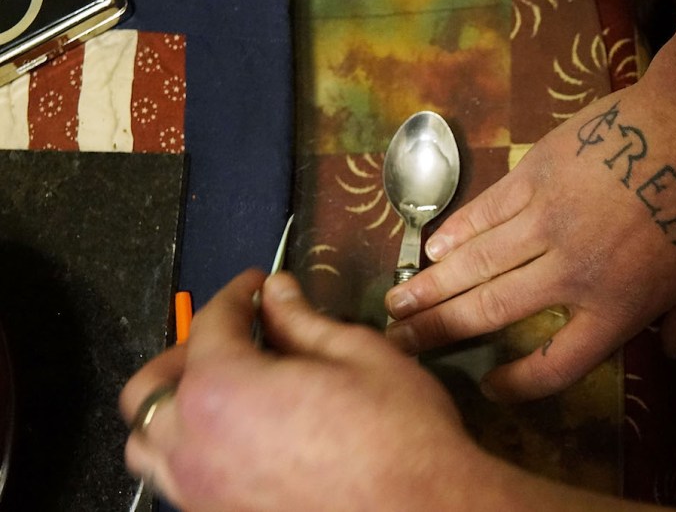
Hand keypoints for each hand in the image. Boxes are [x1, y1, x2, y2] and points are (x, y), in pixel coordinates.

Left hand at [120, 269, 480, 510]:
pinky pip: (179, 481)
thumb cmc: (398, 434)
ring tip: (223, 393)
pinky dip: (192, 451)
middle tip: (233, 338)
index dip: (235, 296)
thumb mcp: (358, 354)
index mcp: (222, 389)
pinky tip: (240, 440)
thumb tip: (277, 294)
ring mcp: (200, 492)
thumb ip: (302, 322)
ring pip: (151, 443)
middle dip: (187, 352)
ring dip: (176, 408)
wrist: (422, 509)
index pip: (210, 324)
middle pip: (151, 387)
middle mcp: (193, 444)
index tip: (255, 287)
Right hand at [384, 48, 675, 401]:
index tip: (492, 387)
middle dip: (440, 333)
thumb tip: (668, 349)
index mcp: (619, 306)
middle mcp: (571, 271)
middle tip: (400, 345)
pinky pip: (484, 210)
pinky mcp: (537, 173)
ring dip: (429, 286)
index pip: (557, 364)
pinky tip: (430, 247)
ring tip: (394, 304)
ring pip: (475, 262)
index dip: (520, 384)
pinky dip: (454, 231)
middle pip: (491, 312)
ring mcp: (547, 219)